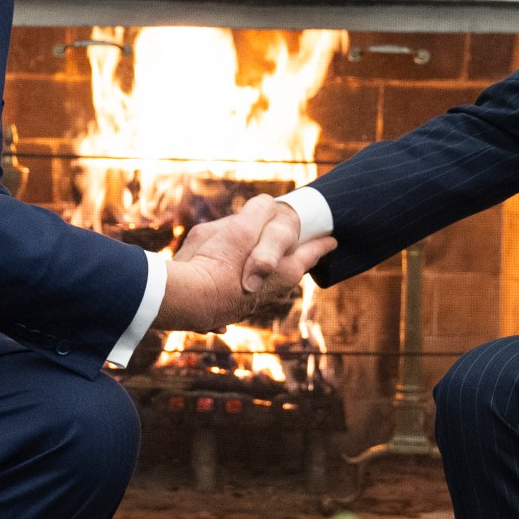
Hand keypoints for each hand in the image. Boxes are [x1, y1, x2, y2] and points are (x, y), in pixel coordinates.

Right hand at [154, 194, 335, 331]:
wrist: (185, 301)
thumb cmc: (216, 262)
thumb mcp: (240, 226)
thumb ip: (260, 211)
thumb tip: (266, 206)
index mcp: (285, 270)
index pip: (311, 252)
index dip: (321, 244)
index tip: (332, 240)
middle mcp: (272, 292)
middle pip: (288, 270)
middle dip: (290, 259)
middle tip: (297, 250)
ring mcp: (248, 305)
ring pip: (262, 285)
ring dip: (261, 274)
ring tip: (257, 262)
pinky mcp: (225, 313)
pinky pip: (233, 297)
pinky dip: (233, 290)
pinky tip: (225, 289)